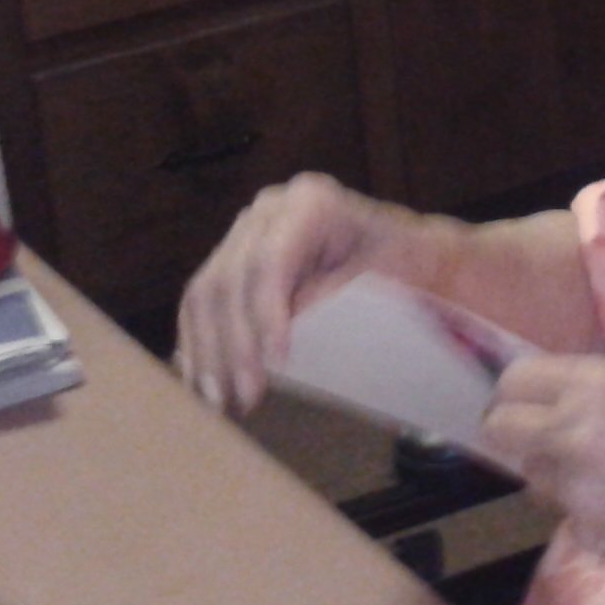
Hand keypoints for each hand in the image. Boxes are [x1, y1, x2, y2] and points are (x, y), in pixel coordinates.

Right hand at [174, 171, 399, 412]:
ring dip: (207, 353)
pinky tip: (203, 383)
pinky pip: (200, 305)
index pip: (271, 261)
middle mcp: (267, 212)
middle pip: (229, 280)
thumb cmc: (404, 261)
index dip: (265, 313)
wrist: (402, 252)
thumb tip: (294, 319)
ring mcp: (243, 235)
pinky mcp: (230, 261)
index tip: (276, 362)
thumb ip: (340, 289)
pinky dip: (199, 345)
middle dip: (233, 344)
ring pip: (205, 294)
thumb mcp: (390, 270)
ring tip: (218, 401)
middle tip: (245, 397)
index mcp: (310, 202)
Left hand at [480, 357, 604, 597]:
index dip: (525, 390)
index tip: (538, 399)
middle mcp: (576, 438)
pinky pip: (569, 514)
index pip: (516, 381)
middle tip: (552, 435)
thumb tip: (570, 392)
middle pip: (501, 429)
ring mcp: (578, 494)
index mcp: (602, 388)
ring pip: (533, 475)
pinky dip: (590, 509)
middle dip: (520, 429)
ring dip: (557, 471)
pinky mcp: (590, 537)